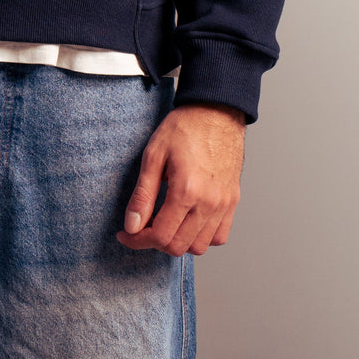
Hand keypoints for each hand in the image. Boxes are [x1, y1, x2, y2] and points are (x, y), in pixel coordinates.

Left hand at [116, 102, 245, 256]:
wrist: (216, 112)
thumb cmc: (184, 128)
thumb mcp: (153, 155)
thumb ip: (143, 195)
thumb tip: (132, 225)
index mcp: (187, 191)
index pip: (160, 236)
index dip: (137, 240)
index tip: (126, 233)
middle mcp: (209, 203)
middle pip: (178, 247)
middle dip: (154, 241)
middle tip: (142, 226)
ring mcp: (223, 205)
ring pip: (199, 247)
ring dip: (178, 241)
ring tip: (165, 221)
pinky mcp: (232, 202)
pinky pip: (219, 237)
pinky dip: (202, 237)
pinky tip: (188, 220)